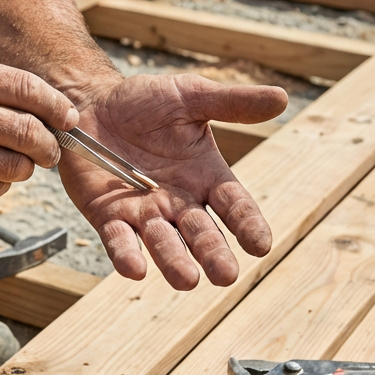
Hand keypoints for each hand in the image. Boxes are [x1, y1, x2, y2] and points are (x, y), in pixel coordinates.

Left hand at [59, 74, 287, 289]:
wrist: (91, 102)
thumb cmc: (145, 101)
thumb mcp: (190, 95)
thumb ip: (231, 103)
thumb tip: (282, 98)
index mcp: (207, 176)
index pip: (234, 206)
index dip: (248, 224)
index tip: (261, 245)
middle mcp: (179, 202)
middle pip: (202, 234)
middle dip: (214, 254)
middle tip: (226, 275)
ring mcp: (144, 213)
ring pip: (163, 243)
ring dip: (174, 261)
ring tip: (187, 279)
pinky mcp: (108, 216)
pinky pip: (118, 240)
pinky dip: (126, 254)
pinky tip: (135, 269)